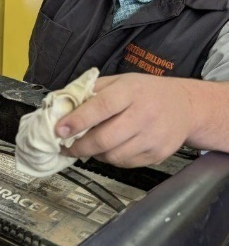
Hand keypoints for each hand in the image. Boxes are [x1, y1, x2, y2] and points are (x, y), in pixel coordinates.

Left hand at [55, 73, 194, 167]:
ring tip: (90, 146)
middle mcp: (144, 114)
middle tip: (66, 147)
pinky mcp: (158, 154)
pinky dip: (112, 159)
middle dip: (80, 146)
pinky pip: (126, 163)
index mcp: (130, 91)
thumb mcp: (120, 81)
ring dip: (95, 154)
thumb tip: (61, 106)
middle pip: (105, 138)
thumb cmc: (145, 92)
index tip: (58, 130)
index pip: (100, 107)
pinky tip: (110, 149)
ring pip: (113, 156)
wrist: (186, 106)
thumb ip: (91, 92)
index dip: (77, 120)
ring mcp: (153, 136)